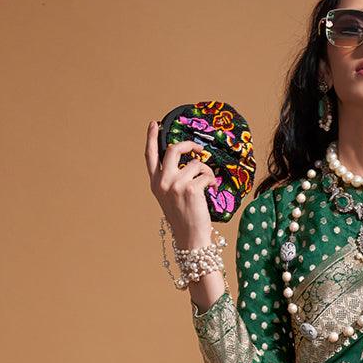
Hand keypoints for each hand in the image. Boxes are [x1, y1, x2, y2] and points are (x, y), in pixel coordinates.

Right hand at [145, 120, 215, 248]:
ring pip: (196, 163)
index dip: (151, 138)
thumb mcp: (171, 198)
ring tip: (208, 184)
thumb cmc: (184, 219)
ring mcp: (176, 185)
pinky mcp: (191, 189)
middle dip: (189, 145)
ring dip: (206, 171)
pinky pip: (206, 174)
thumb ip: (172, 179)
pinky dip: (212, 180)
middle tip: (198, 148)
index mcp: (155, 184)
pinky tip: (212, 190)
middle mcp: (163, 182)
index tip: (154, 124)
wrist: (191, 239)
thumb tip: (187, 162)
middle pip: (174, 150)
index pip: (150, 156)